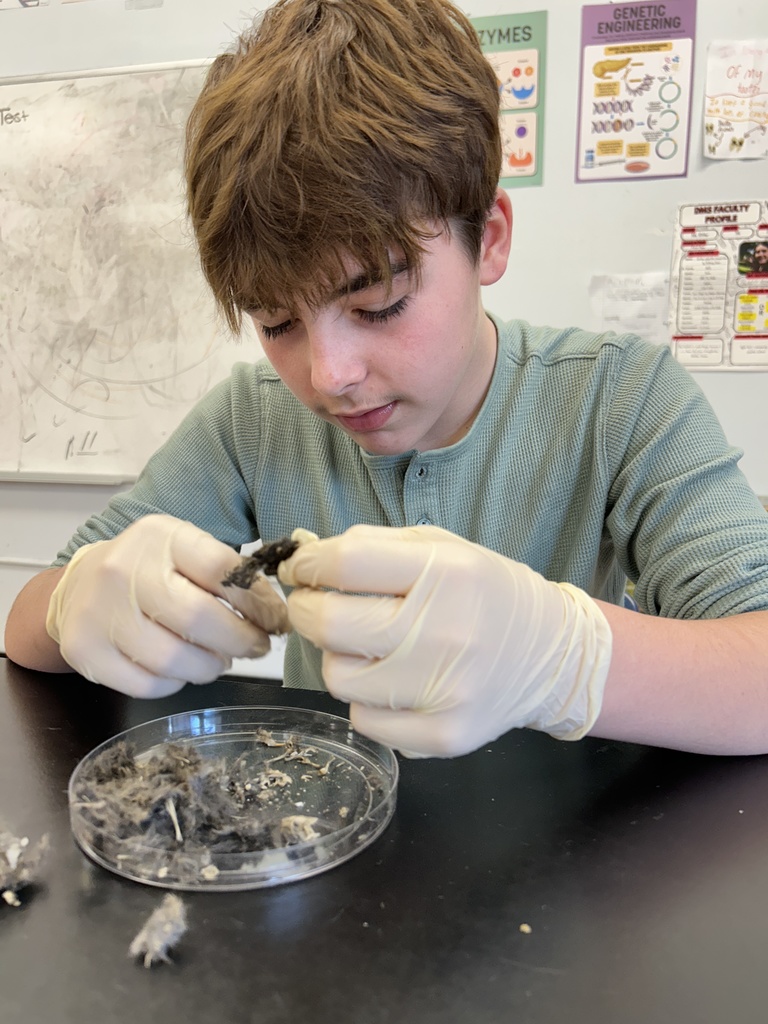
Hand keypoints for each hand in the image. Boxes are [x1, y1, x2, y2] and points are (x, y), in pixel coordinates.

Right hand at [46, 515, 288, 697]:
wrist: (77, 586)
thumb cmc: (147, 570)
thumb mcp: (186, 552)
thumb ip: (228, 575)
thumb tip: (274, 616)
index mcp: (160, 537)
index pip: (222, 569)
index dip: (258, 601)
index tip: (275, 619)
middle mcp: (124, 570)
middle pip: (199, 618)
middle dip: (240, 640)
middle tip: (256, 646)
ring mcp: (100, 613)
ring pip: (176, 659)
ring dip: (211, 666)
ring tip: (217, 658)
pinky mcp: (87, 653)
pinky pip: (149, 684)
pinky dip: (176, 683)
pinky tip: (181, 668)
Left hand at [280, 525, 611, 756]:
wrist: (552, 654)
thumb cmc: (485, 593)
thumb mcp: (443, 548)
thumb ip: (374, 546)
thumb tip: (307, 557)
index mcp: (447, 573)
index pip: (344, 565)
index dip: (307, 565)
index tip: (301, 568)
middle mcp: (447, 632)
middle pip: (328, 624)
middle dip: (307, 610)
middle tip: (315, 605)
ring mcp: (445, 691)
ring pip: (337, 677)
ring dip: (339, 657)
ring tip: (368, 646)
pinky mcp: (444, 736)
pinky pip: (363, 719)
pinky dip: (366, 699)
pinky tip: (392, 681)